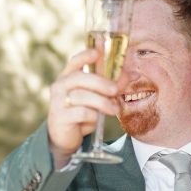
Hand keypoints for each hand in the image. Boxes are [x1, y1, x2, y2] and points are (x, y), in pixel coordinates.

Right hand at [47, 47, 121, 166]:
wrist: (65, 138)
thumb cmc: (82, 113)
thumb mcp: (97, 98)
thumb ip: (112, 86)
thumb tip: (133, 74)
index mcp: (68, 77)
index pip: (75, 61)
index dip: (85, 55)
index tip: (97, 52)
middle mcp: (60, 86)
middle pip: (80, 78)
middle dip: (101, 83)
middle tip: (115, 90)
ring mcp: (58, 102)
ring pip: (82, 96)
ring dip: (102, 102)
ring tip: (114, 109)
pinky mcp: (60, 117)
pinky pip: (81, 113)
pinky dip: (92, 116)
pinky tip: (95, 120)